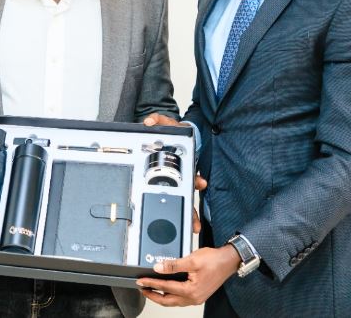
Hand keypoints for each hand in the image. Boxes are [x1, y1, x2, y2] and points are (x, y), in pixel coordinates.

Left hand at [136, 246, 239, 306]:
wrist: (229, 261)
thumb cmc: (214, 260)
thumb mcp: (192, 260)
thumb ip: (173, 265)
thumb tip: (158, 268)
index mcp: (191, 291)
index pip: (165, 287)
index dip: (151, 283)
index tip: (141, 281)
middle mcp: (193, 298)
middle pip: (167, 301)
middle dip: (153, 295)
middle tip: (142, 288)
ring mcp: (196, 298)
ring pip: (174, 301)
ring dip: (161, 296)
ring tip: (151, 289)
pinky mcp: (198, 294)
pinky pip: (180, 298)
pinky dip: (171, 295)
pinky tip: (166, 289)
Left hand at [141, 113, 206, 233]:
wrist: (169, 140)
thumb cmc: (171, 134)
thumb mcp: (166, 123)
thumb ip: (158, 120)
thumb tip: (149, 122)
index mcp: (182, 161)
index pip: (191, 172)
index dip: (196, 179)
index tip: (201, 183)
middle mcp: (182, 174)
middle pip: (188, 194)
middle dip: (192, 209)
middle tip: (195, 223)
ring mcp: (176, 181)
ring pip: (182, 202)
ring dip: (187, 216)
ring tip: (191, 229)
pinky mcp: (167, 186)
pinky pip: (171, 201)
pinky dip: (176, 214)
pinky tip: (179, 226)